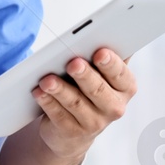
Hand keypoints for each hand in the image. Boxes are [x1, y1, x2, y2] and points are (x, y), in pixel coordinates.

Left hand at [29, 48, 137, 163]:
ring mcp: (94, 123)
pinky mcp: (73, 132)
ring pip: (76, 103)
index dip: (111, 63)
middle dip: (85, 75)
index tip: (100, 52)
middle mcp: (114, 107)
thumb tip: (102, 32)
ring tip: (47, 79)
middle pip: (98, 89)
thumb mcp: (103, 75)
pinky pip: (59, 116)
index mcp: (125, 87)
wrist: (75, 130)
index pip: (120, 74)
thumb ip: (107, 56)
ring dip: (60, 89)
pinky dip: (47, 103)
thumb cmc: (90, 91)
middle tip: (73, 63)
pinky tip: (39, 93)